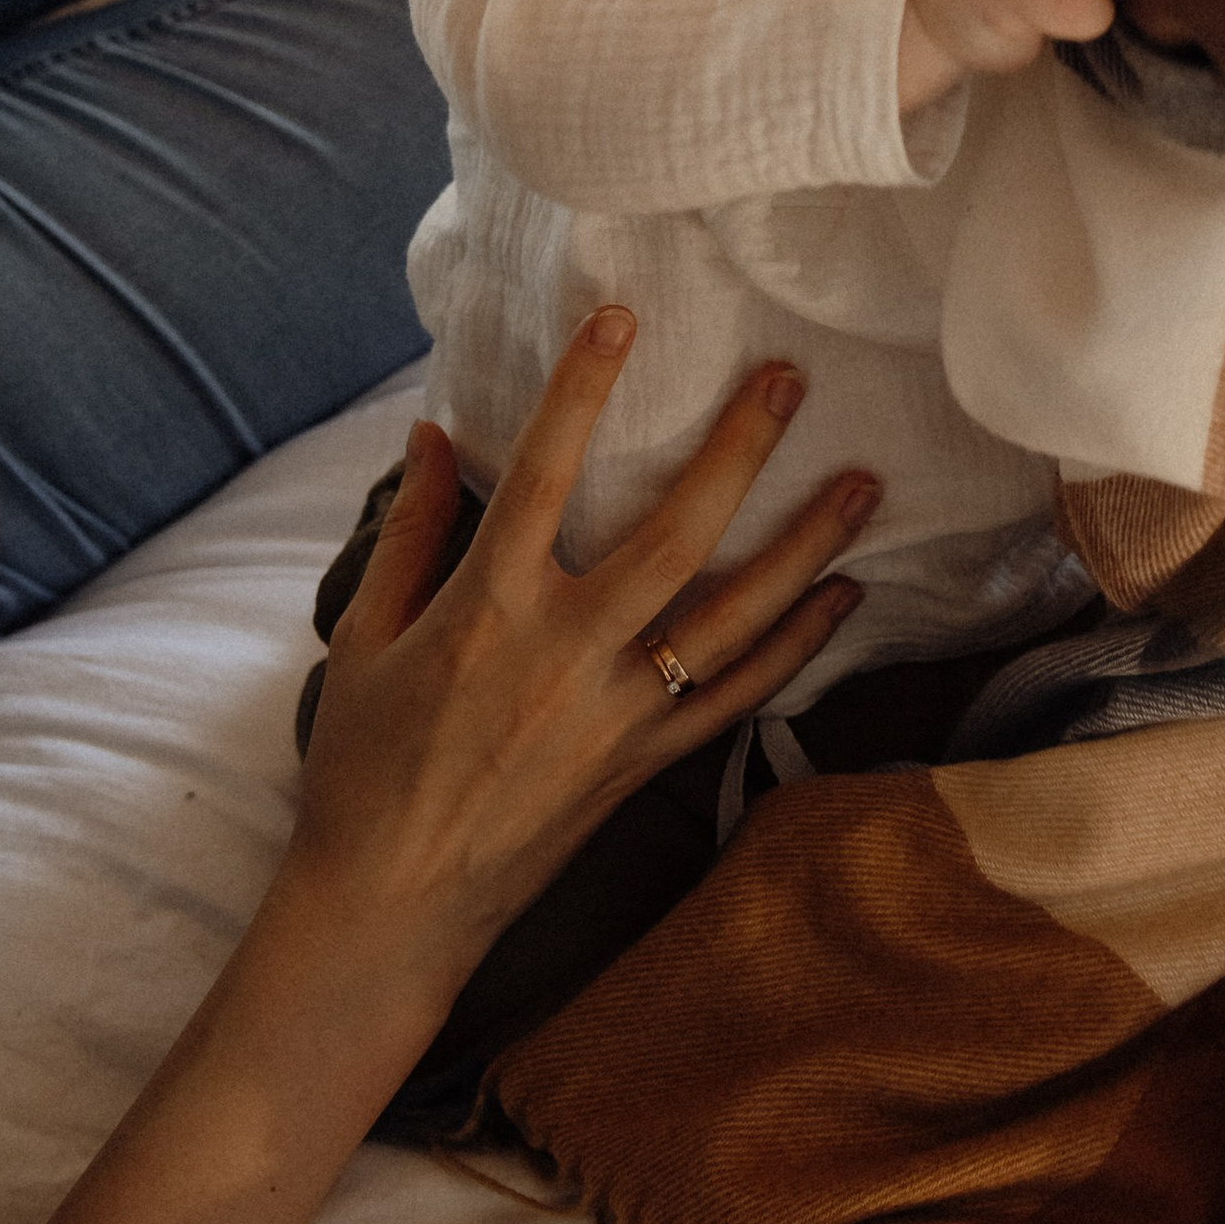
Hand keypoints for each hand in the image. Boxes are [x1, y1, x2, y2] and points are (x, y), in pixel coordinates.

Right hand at [294, 309, 874, 1020]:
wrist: (389, 906)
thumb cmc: (362, 768)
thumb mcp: (364, 639)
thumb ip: (411, 533)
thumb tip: (431, 434)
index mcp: (487, 610)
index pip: (541, 474)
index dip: (582, 391)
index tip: (622, 317)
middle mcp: (564, 654)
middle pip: (673, 534)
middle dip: (739, 451)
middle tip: (788, 381)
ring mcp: (616, 714)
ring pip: (734, 617)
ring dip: (804, 545)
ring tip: (862, 483)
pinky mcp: (645, 766)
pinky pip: (740, 698)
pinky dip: (798, 647)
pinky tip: (842, 598)